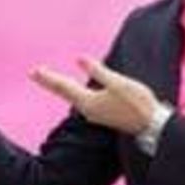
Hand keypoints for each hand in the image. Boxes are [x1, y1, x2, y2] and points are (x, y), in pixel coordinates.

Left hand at [31, 57, 160, 135]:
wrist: (151, 125)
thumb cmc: (137, 103)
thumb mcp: (118, 83)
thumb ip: (98, 71)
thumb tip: (79, 59)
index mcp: (88, 102)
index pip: (63, 86)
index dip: (48, 78)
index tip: (33, 71)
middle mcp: (88, 110)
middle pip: (64, 92)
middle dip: (50, 81)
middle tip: (35, 73)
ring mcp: (95, 113)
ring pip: (73, 97)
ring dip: (61, 86)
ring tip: (51, 79)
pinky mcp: (103, 114)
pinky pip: (82, 100)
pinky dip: (73, 92)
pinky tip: (74, 90)